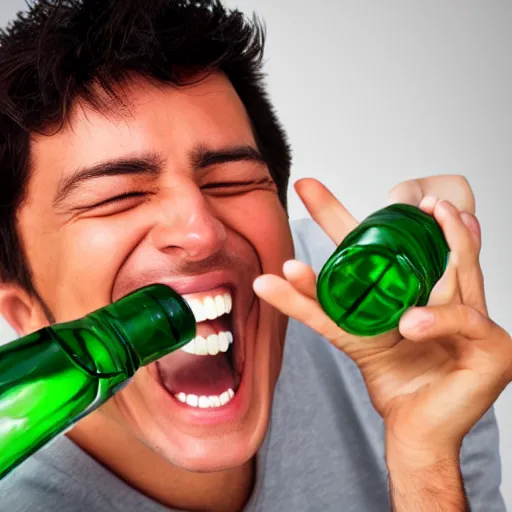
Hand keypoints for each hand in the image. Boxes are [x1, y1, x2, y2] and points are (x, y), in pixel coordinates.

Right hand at [254, 177, 511, 463]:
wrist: (430, 429)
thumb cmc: (464, 392)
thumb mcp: (489, 351)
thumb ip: (462, 320)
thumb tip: (416, 315)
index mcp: (442, 293)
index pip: (435, 245)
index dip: (428, 220)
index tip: (424, 200)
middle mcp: (400, 295)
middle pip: (366, 249)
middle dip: (335, 217)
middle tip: (308, 189)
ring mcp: (373, 315)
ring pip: (337, 284)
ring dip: (309, 274)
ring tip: (288, 264)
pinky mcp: (355, 340)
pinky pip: (324, 320)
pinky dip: (298, 306)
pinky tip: (274, 289)